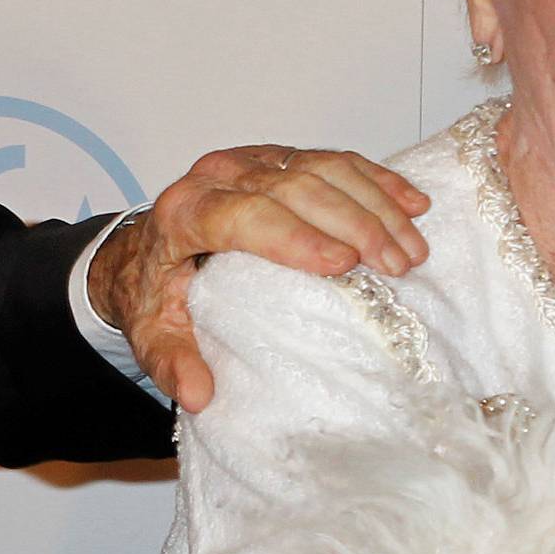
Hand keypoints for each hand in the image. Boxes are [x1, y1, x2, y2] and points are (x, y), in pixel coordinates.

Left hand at [88, 147, 429, 412]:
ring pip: (321, 168)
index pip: (243, 215)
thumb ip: (172, 363)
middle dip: (353, 224)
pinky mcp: (278, 158)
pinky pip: (334, 160)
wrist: (142, 253)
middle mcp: (218, 176)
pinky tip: (412, 205)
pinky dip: (377, 181)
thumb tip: (200, 395)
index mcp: (183, 213)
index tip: (342, 264)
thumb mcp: (153, 335)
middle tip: (397, 265)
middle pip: (294, 187)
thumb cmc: (155, 294)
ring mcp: (252, 161)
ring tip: (412, 249)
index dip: (295, 237)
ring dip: (375, 205)